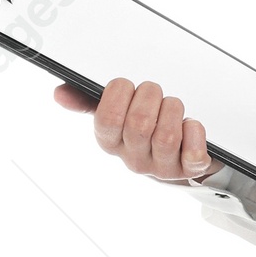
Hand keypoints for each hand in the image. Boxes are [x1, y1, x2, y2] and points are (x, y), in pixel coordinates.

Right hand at [53, 76, 214, 183]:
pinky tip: (190, 126)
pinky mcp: (188, 170)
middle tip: (154, 93)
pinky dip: (195, 131)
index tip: (127, 85)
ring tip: (172, 108)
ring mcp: (161, 167)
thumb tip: (60, 93)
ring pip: (167, 135)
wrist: (179, 157)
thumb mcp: (115, 114)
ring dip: (174, 110)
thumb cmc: (145, 129)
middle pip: (139, 123)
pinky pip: (193, 152)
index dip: (119, 93)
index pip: (106, 119)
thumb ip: (88, 101)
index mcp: (111, 142)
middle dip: (151, 96)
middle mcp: (133, 158)